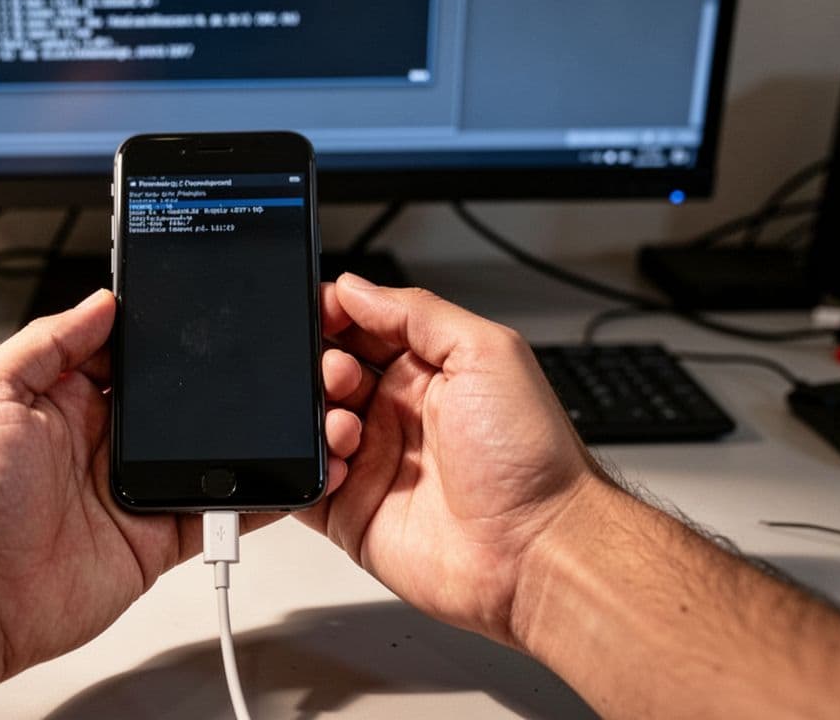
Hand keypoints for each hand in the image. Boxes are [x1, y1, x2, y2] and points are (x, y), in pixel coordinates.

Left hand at [0, 289, 361, 680]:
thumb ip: (46, 342)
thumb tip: (99, 302)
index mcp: (58, 401)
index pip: (117, 353)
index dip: (149, 335)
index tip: (185, 313)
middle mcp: (97, 442)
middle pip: (165, 399)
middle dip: (199, 382)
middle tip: (231, 365)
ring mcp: (129, 489)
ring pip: (197, 452)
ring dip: (227, 437)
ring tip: (259, 415)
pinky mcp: (155, 537)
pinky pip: (212, 513)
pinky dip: (246, 501)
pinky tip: (269, 480)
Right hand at [305, 274, 599, 646]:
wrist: (536, 551)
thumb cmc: (531, 459)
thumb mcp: (487, 353)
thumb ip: (418, 313)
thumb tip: (355, 288)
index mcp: (429, 371)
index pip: (364, 328)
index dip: (337, 317)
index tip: (320, 311)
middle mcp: (398, 414)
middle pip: (330, 373)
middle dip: (321, 365)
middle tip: (338, 374)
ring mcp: (374, 463)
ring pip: (311, 425)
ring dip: (315, 416)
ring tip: (347, 428)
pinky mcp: (353, 512)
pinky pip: (304, 484)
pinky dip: (303, 470)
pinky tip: (336, 464)